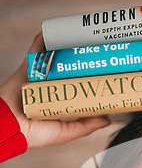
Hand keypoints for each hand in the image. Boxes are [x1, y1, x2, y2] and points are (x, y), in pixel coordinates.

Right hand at [0, 33, 109, 147]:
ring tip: (81, 40)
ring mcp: (39, 78)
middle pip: (68, 72)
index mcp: (59, 102)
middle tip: (97, 54)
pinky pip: (35, 51)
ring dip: (65, 49)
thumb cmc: (33, 134)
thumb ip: (85, 126)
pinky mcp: (28, 69)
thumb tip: (107, 120)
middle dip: (81, 64)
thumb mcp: (64, 132)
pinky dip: (42, 41)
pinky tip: (53, 32)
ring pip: (54, 60)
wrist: (9, 126)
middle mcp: (50, 88)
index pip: (78, 88)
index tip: (106, 75)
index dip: (90, 81)